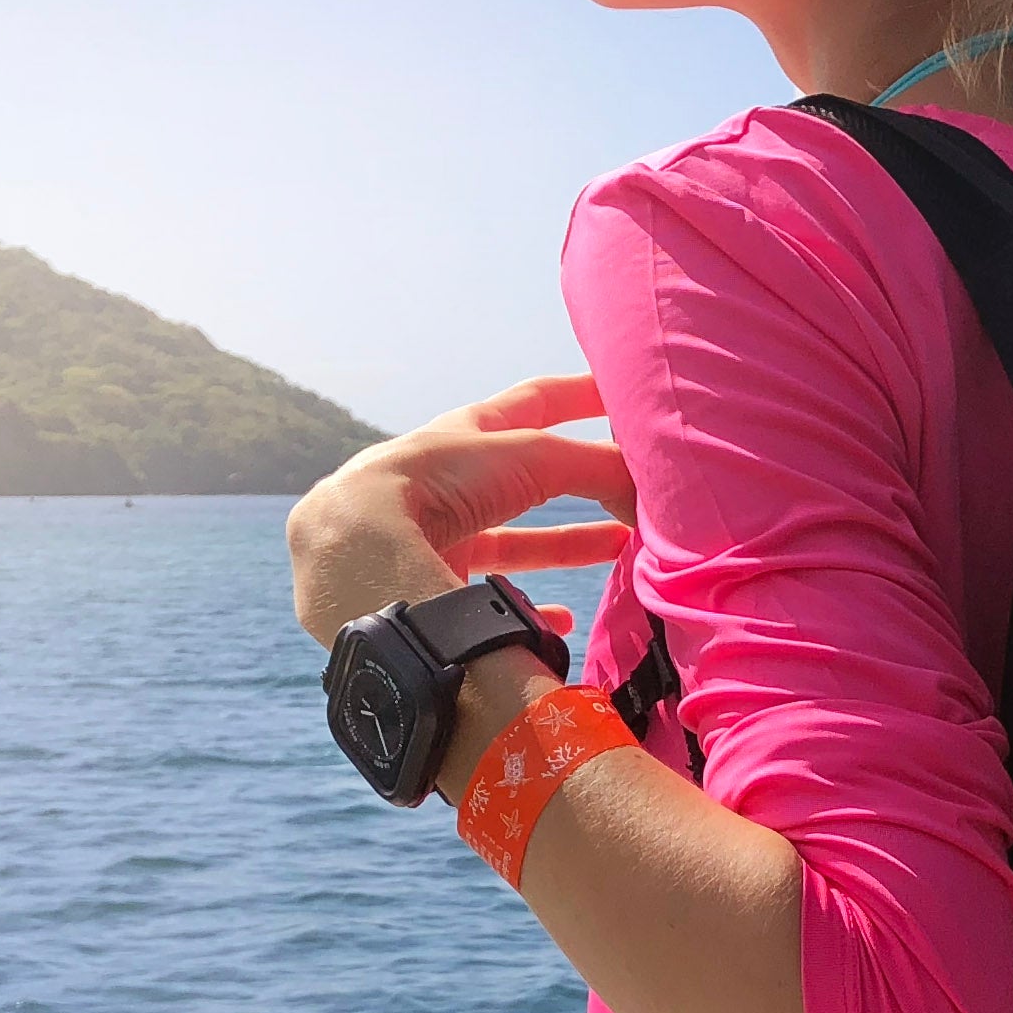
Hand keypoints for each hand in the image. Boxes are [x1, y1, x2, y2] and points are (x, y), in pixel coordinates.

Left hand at [286, 373, 633, 649]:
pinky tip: (563, 620)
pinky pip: (491, 598)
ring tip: (619, 549)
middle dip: (580, 479)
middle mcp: (446, 484)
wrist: (356, 553)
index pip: (536, 403)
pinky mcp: (429, 591)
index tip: (623, 393)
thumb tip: (656, 497)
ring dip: (567, 543)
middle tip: (629, 481)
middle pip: (528, 477)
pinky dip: (532, 607)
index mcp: (464, 437)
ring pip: (515, 539)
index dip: (581, 396)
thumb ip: (599, 469)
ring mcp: (435, 538)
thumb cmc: (435, 483)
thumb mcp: (528, 460)